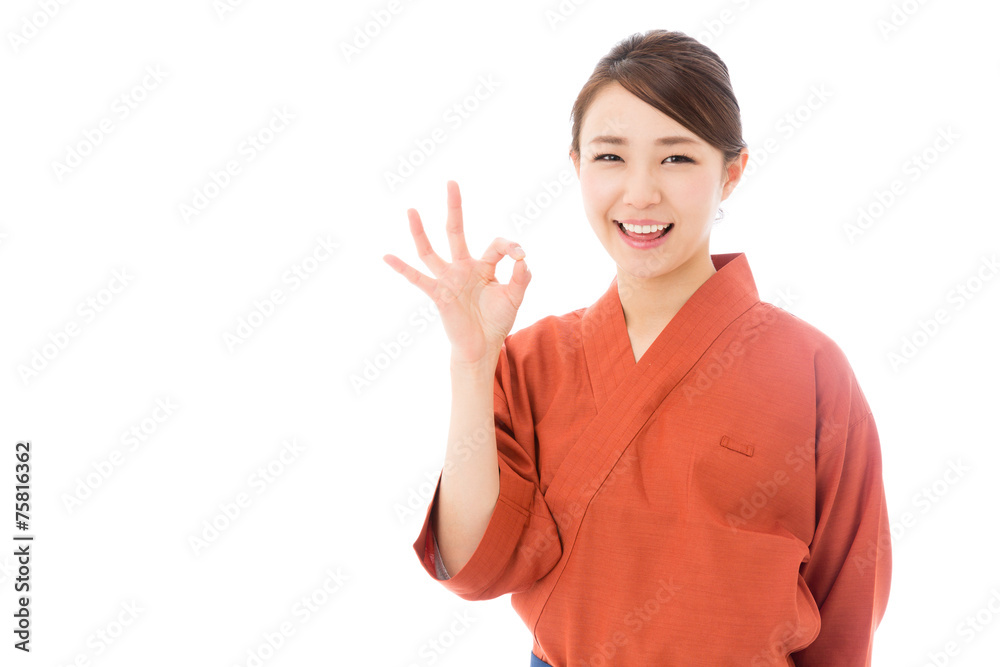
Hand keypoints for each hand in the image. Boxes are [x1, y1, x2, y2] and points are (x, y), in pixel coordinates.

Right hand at [383, 180, 530, 365]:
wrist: (482, 347)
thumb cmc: (497, 321)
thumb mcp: (514, 297)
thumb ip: (521, 278)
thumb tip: (523, 259)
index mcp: (484, 266)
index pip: (496, 246)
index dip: (510, 247)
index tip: (521, 254)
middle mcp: (463, 268)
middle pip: (456, 232)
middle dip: (454, 208)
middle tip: (451, 182)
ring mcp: (449, 279)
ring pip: (431, 251)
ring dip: (420, 231)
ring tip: (412, 209)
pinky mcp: (439, 294)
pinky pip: (417, 279)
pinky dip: (401, 268)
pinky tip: (386, 256)